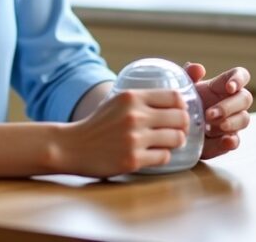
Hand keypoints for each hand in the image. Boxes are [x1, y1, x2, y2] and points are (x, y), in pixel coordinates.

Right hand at [54, 89, 188, 177]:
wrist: (72, 146)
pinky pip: (164, 157)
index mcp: (131, 97)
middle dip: (183, 125)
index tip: (180, 112)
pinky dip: (162, 156)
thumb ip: (141, 99)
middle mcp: (135, 116)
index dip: (182, 105)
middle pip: (180, 118)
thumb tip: (174, 99)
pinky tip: (154, 153)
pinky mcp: (133, 159)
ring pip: (176, 138)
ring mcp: (134, 139)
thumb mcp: (116, 101)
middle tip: (178, 130)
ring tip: (168, 143)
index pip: (174, 97)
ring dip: (175, 142)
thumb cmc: (98, 124)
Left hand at [185, 64, 252, 159]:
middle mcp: (232, 102)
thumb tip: (198, 68)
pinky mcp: (228, 140)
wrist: (175, 128)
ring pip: (244, 119)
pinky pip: (236, 141)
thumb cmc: (182, 103)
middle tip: (209, 114)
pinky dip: (232, 141)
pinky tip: (225, 141)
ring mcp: (232, 122)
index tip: (230, 88)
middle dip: (229, 106)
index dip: (239, 79)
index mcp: (222, 85)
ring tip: (211, 128)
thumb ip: (189, 75)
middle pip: (245, 98)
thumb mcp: (182, 88)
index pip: (241, 76)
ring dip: (230, 123)